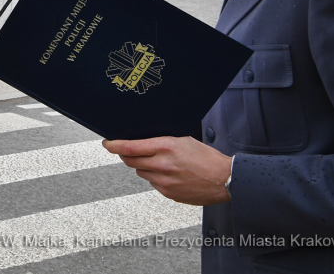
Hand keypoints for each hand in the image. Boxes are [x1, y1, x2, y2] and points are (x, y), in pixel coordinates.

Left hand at [102, 137, 231, 205]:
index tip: (108, 144)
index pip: (130, 147)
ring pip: (141, 172)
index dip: (114, 145)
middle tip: (128, 151)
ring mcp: (164, 181)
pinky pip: (152, 183)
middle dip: (126, 155)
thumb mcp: (183, 140)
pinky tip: (169, 174)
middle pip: (131, 160)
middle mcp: (162, 164)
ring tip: (160, 162)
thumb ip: (161, 141)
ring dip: (143, 166)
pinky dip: (155, 177)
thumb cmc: (207, 158)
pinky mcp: (168, 193)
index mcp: (166, 147)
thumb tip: (142, 140)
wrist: (225, 179)